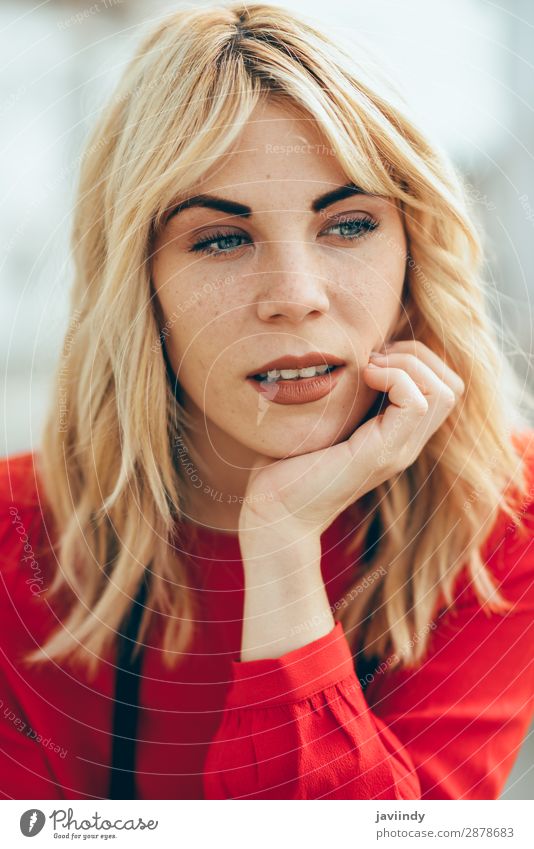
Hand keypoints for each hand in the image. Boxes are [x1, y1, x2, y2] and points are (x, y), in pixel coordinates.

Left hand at [238, 340, 464, 542]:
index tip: (371, 358)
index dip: (415, 359)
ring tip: (369, 368)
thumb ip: (348, 393)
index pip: (443, 386)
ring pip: (444, 392)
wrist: (275, 509)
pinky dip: (395, 378)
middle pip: (451, 386)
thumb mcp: (326, 417)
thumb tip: (350, 353)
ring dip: (408, 365)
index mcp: (397, 435)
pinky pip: (416, 403)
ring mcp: (398, 450)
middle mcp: (405, 444)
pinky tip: (364, 378)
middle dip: (416, 356)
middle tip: (372, 359)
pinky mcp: (381, 453)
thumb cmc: (288, 463)